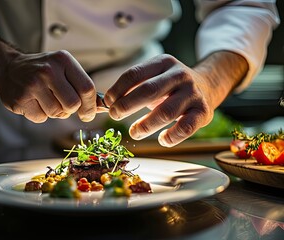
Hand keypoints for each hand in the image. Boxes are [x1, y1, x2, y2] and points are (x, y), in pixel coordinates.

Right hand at [0, 51, 96, 122]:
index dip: (90, 105)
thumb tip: (100, 107)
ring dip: (54, 112)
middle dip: (71, 110)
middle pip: (73, 104)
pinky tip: (34, 102)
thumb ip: (80, 86)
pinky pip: (41, 118)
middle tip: (63, 104)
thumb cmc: (41, 71)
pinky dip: (40, 114)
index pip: (87, 88)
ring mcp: (32, 84)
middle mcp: (48, 70)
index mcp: (63, 60)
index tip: (88, 113)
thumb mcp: (62, 69)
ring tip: (45, 99)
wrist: (8, 69)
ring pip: (57, 113)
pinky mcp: (20, 99)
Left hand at [105, 52, 247, 146]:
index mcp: (163, 63)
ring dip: (145, 125)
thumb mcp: (154, 77)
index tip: (108, 102)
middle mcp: (180, 75)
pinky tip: (162, 140)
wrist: (207, 86)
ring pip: (165, 112)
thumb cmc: (170, 86)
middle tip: (114, 115)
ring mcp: (193, 93)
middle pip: (148, 91)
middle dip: (126, 105)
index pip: (135, 74)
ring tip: (134, 132)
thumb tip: (107, 103)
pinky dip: (171, 137)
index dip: (118, 89)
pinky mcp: (203, 111)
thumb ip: (134, 87)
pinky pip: (185, 128)